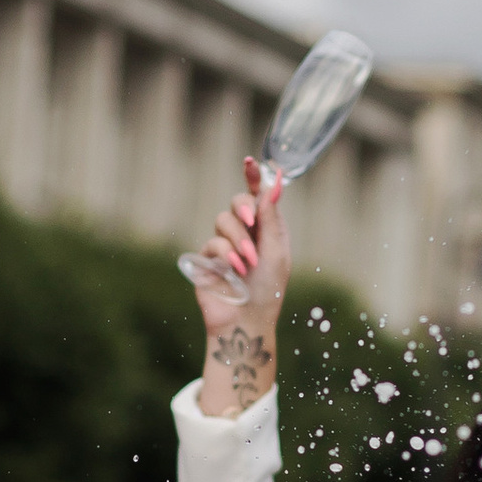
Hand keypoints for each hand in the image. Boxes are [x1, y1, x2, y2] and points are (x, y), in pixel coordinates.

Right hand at [193, 157, 289, 417]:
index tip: (250, 160)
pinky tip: (235, 271)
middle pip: (237, 201)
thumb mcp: (276, 250)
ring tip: (249, 263)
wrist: (249, 321)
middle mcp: (243, 233)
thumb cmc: (269, 290)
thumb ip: (270, 217)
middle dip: (244, 208)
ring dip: (239, 240)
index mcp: (265, 229)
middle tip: (252, 222)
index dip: (253, 177)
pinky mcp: (206, 259)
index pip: (257, 196)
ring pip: (223, 220)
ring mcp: (222, 245)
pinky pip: (212, 242)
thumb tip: (273, 182)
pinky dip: (226, 255)